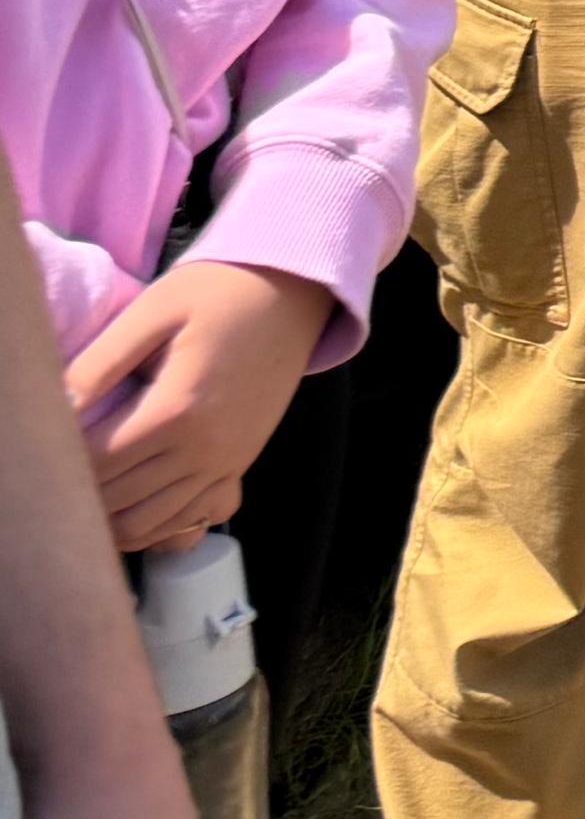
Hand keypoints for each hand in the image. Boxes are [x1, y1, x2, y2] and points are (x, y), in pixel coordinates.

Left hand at [64, 258, 328, 556]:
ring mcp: (226, 461)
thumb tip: (59, 408)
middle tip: (66, 463)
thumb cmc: (219, 292)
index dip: (65, 459)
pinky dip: (154, 526)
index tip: (55, 439)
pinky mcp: (239, 465)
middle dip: (83, 490)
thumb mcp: (155, 310)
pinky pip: (189, 520)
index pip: (98, 462)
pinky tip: (133, 503)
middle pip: (119, 499)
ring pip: (150, 523)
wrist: (294, 292)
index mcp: (178, 408)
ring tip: (91, 489)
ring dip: (111, 517)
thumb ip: (102, 361)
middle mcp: (205, 447)